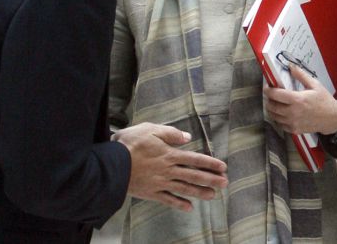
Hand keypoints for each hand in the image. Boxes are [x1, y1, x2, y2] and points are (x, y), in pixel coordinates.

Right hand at [113, 123, 227, 210]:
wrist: (111, 165)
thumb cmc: (129, 144)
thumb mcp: (150, 129)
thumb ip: (170, 133)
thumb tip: (187, 137)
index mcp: (169, 154)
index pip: (195, 159)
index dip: (210, 163)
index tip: (223, 167)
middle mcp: (168, 170)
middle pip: (194, 176)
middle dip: (211, 179)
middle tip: (225, 183)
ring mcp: (160, 183)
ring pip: (184, 189)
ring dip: (199, 192)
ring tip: (213, 196)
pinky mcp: (150, 193)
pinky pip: (167, 200)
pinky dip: (179, 204)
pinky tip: (189, 208)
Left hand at [264, 66, 336, 133]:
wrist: (332, 118)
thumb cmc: (324, 100)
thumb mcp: (315, 85)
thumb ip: (301, 75)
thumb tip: (291, 66)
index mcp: (297, 100)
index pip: (276, 95)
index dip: (268, 90)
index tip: (267, 87)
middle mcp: (293, 112)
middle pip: (272, 106)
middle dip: (269, 100)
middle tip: (271, 95)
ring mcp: (293, 122)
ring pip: (274, 116)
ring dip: (272, 109)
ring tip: (275, 103)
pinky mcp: (294, 130)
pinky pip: (280, 124)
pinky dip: (278, 118)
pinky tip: (282, 113)